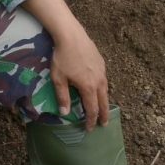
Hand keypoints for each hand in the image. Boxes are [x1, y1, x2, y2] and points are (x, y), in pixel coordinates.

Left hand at [21, 0, 108, 129]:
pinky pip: (104, 80)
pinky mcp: (101, 63)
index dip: (91, 121)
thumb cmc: (62, 57)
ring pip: (105, 90)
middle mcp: (99, 81)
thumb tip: (65, 113)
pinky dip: (102, 89)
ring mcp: (102, 71)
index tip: (90, 129)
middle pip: (103, 102)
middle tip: (104, 124)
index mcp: (89, 87)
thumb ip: (62, 96)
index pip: (92, 109)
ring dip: (104, 101)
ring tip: (102, 108)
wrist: (71, 35)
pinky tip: (98, 88)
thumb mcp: (58, 78)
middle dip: (103, 115)